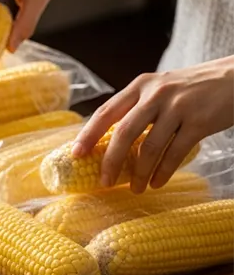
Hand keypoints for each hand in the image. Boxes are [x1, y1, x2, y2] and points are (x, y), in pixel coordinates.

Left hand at [71, 56, 233, 192]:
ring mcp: (178, 107)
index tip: (76, 154)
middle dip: (111, 161)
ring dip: (140, 172)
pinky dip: (164, 171)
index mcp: (140, 85)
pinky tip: (157, 183)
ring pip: (150, 146)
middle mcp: (156, 94)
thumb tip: (110, 141)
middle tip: (105, 182)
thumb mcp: (160, 88)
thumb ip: (138, 108)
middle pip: (123, 132)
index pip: (106, 111)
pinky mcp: (199, 121)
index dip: (88, 134)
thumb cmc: (192, 89)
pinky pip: (175, 152)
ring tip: (136, 189)